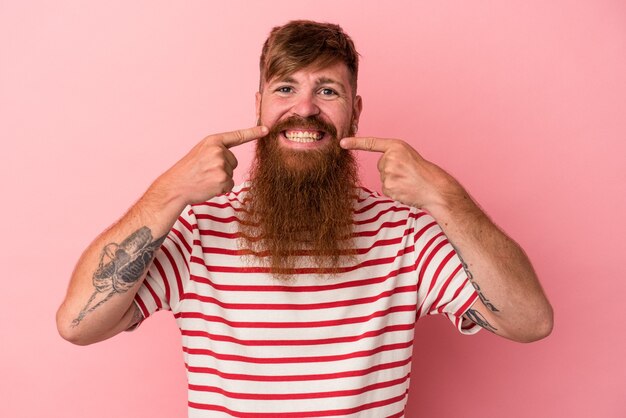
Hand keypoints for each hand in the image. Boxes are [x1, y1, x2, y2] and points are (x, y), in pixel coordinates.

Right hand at [153, 125, 267, 205]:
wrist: (176, 186)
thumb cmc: (188, 170)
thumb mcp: (201, 152)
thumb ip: (216, 150)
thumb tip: (231, 159)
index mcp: (213, 141)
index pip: (237, 136)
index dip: (253, 132)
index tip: (266, 129)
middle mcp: (218, 150)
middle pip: (234, 161)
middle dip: (223, 168)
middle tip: (206, 171)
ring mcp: (220, 164)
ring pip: (231, 173)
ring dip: (221, 179)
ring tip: (205, 178)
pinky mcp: (222, 179)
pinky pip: (229, 184)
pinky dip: (221, 188)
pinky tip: (208, 186)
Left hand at [340, 136, 460, 210]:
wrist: (434, 188)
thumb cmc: (423, 172)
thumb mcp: (408, 156)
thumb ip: (393, 156)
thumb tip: (382, 166)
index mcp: (396, 146)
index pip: (372, 143)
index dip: (355, 143)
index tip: (342, 143)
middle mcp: (390, 157)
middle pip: (381, 165)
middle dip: (391, 170)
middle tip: (407, 173)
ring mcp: (388, 173)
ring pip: (383, 177)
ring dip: (394, 181)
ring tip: (408, 181)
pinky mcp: (388, 186)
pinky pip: (385, 188)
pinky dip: (394, 190)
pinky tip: (405, 189)